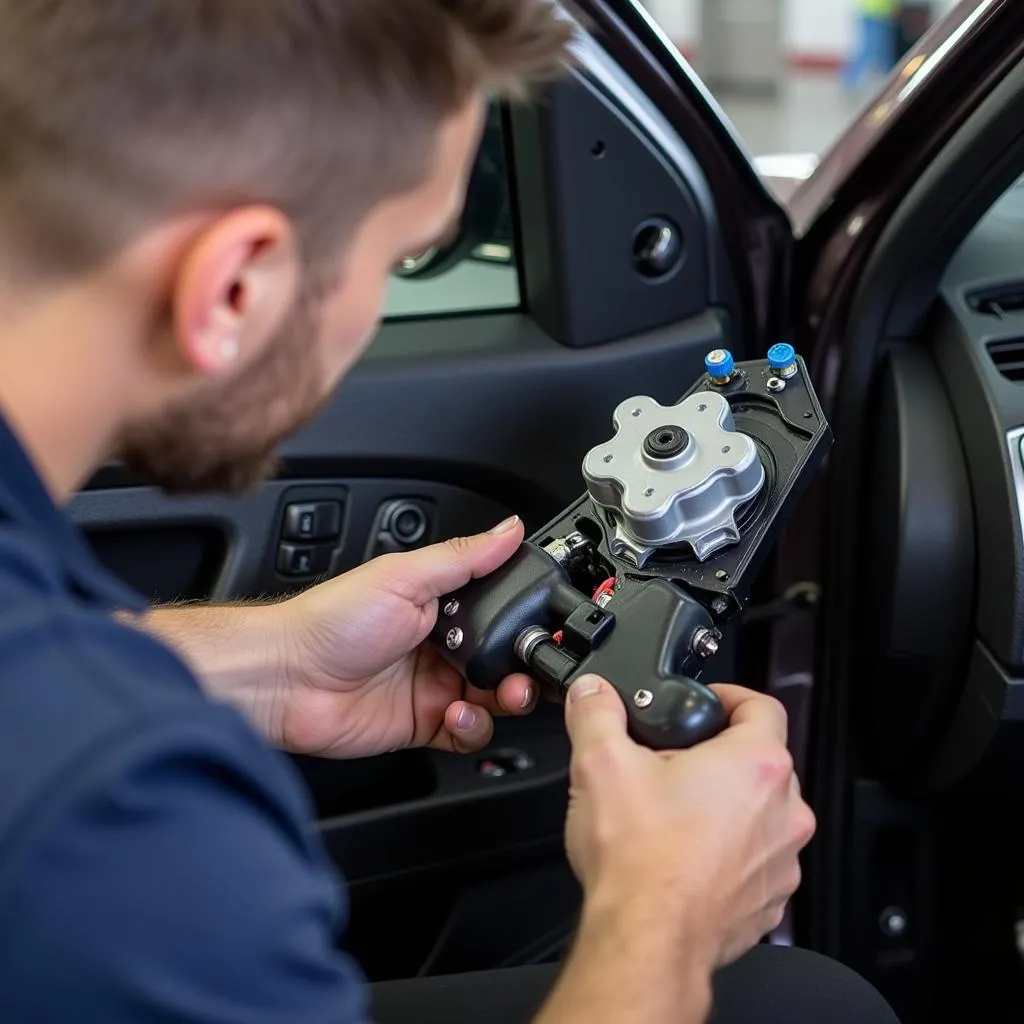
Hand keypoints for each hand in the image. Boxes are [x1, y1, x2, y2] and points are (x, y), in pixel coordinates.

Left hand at [272, 516, 536, 758]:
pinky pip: (466, 733)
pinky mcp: (422, 724)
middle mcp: (440, 645)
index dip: (524, 623)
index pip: (500, 612)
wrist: (285, 679)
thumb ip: (463, 558)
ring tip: (501, 695)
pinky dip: (471, 729)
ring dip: (506, 700)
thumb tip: (509, 529)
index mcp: (439, 603)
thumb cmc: (331, 621)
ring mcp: (432, 686)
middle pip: (504, 660)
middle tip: (528, 671)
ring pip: (493, 700)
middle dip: (524, 668)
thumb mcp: (403, 576)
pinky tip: (455, 715)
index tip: (545, 629)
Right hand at [562, 676, 815, 969]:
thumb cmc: (638, 858)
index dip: (731, 697)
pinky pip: (756, 862)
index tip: (707, 703)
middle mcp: (784, 811)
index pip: (763, 706)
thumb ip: (596, 713)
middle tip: (675, 762)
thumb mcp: (601, 761)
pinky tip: (685, 858)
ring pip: (762, 815)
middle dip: (720, 756)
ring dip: (728, 808)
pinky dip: (729, 855)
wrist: (645, 938)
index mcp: (756, 765)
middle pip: (761, 762)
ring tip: (677, 814)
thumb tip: (592, 694)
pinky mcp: (768, 901)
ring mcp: (781, 861)